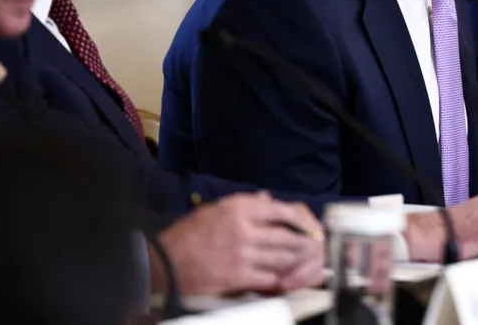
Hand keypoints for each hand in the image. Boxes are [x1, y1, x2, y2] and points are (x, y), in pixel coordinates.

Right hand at [153, 192, 324, 295]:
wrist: (165, 263)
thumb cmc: (188, 234)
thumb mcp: (215, 209)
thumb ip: (244, 203)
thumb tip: (267, 198)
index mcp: (239, 208)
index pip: (281, 211)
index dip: (299, 219)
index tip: (307, 225)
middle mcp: (244, 229)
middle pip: (287, 236)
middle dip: (302, 242)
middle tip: (311, 247)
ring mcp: (243, 254)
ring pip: (282, 257)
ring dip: (293, 261)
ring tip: (300, 261)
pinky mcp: (239, 276)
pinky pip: (269, 277)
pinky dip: (277, 278)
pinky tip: (279, 278)